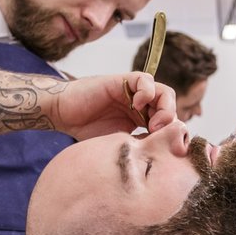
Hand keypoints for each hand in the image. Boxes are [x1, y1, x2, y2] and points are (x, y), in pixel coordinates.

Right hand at [50, 72, 176, 139]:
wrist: (63, 115)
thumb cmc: (87, 132)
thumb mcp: (118, 144)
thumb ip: (139, 145)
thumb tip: (163, 154)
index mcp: (143, 120)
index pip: (169, 122)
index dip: (172, 133)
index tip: (167, 147)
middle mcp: (142, 105)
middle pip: (170, 107)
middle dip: (171, 121)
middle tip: (160, 134)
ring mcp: (133, 92)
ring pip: (163, 92)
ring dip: (164, 107)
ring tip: (154, 123)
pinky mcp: (123, 81)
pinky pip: (145, 79)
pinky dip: (147, 91)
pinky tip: (137, 106)